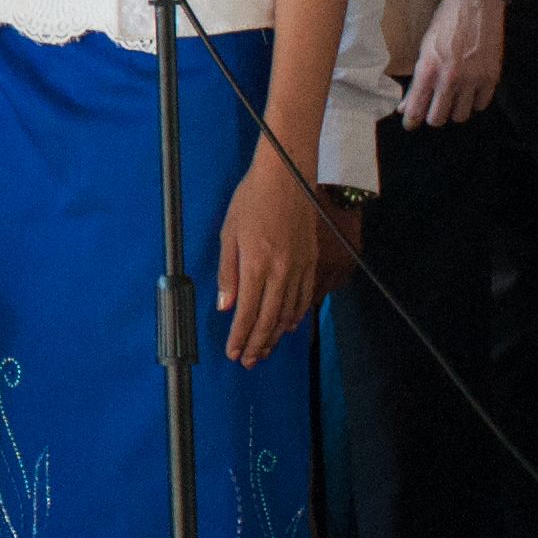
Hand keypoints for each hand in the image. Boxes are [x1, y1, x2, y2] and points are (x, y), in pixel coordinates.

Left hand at [213, 149, 338, 361]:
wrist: (286, 176)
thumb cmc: (251, 200)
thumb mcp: (229, 234)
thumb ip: (228, 273)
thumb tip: (226, 306)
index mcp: (256, 266)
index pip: (247, 313)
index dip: (239, 337)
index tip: (233, 353)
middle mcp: (281, 272)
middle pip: (269, 319)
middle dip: (257, 344)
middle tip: (248, 361)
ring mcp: (300, 268)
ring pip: (289, 313)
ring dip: (275, 335)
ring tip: (264, 350)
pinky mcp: (312, 261)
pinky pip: (306, 297)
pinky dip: (296, 316)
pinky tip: (289, 326)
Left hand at [399, 0, 505, 127]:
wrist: (474, 4)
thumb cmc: (445, 25)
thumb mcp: (424, 50)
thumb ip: (417, 81)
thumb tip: (405, 106)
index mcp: (429, 70)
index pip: (416, 109)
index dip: (411, 121)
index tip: (410, 124)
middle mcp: (451, 78)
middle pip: (439, 118)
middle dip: (433, 117)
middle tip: (433, 110)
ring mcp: (473, 79)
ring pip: (461, 115)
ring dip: (454, 110)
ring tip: (452, 99)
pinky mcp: (492, 77)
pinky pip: (482, 104)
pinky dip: (474, 102)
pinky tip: (469, 91)